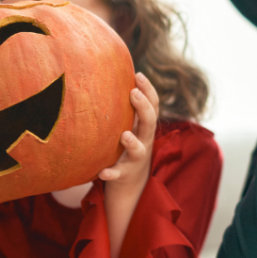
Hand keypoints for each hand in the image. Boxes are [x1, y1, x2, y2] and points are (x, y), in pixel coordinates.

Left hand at [100, 73, 157, 188]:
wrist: (132, 184)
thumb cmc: (127, 145)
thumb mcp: (132, 125)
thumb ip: (126, 106)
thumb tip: (109, 73)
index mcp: (145, 126)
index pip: (153, 105)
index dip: (148, 89)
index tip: (138, 74)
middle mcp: (144, 140)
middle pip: (150, 123)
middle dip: (143, 107)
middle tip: (133, 93)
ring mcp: (135, 159)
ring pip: (138, 150)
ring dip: (132, 143)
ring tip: (124, 135)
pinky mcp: (124, 175)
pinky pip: (118, 174)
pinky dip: (112, 173)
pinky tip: (103, 172)